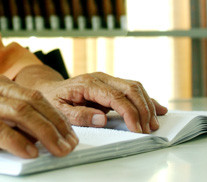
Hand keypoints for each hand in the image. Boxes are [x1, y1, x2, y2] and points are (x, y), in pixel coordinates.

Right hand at [0, 76, 77, 158]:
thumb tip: (43, 133)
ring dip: (43, 133)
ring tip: (56, 149)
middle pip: (32, 104)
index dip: (56, 115)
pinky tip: (29, 152)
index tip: (69, 132)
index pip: (36, 97)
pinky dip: (17, 142)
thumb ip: (12, 116)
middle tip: (69, 143)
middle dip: (55, 125)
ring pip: (20, 114)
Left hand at [39, 72, 167, 133]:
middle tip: (149, 129)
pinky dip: (146, 99)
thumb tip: (101, 119)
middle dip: (143, 109)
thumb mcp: (60, 110)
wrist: (49, 88)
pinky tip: (158, 108)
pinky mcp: (111, 84)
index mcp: (88, 83)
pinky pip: (132, 89)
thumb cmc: (53, 99)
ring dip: (147, 105)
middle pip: (130, 89)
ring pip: (135, 87)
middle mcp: (101, 77)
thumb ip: (79, 115)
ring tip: (153, 124)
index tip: (137, 129)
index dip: (129, 113)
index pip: (116, 97)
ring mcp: (107, 79)